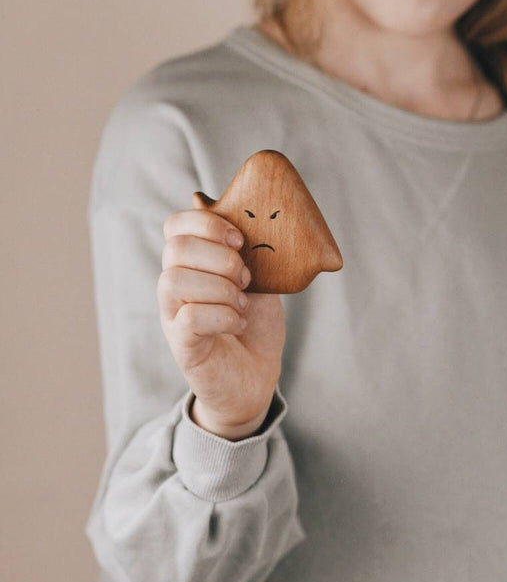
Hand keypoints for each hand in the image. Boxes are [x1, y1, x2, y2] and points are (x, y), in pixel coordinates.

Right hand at [157, 197, 285, 431]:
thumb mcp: (257, 281)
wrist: (255, 380)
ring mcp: (173, 317)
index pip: (175, 226)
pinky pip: (191, 317)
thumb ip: (244, 250)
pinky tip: (238, 322)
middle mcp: (174, 288)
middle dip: (220, 257)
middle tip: (247, 278)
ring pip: (174, 281)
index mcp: (190, 265)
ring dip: (220, 288)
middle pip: (175, 249)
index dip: (206, 224)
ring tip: (242, 304)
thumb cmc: (253, 328)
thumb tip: (215, 202)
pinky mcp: (182, 346)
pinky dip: (223, 316)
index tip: (240, 240)